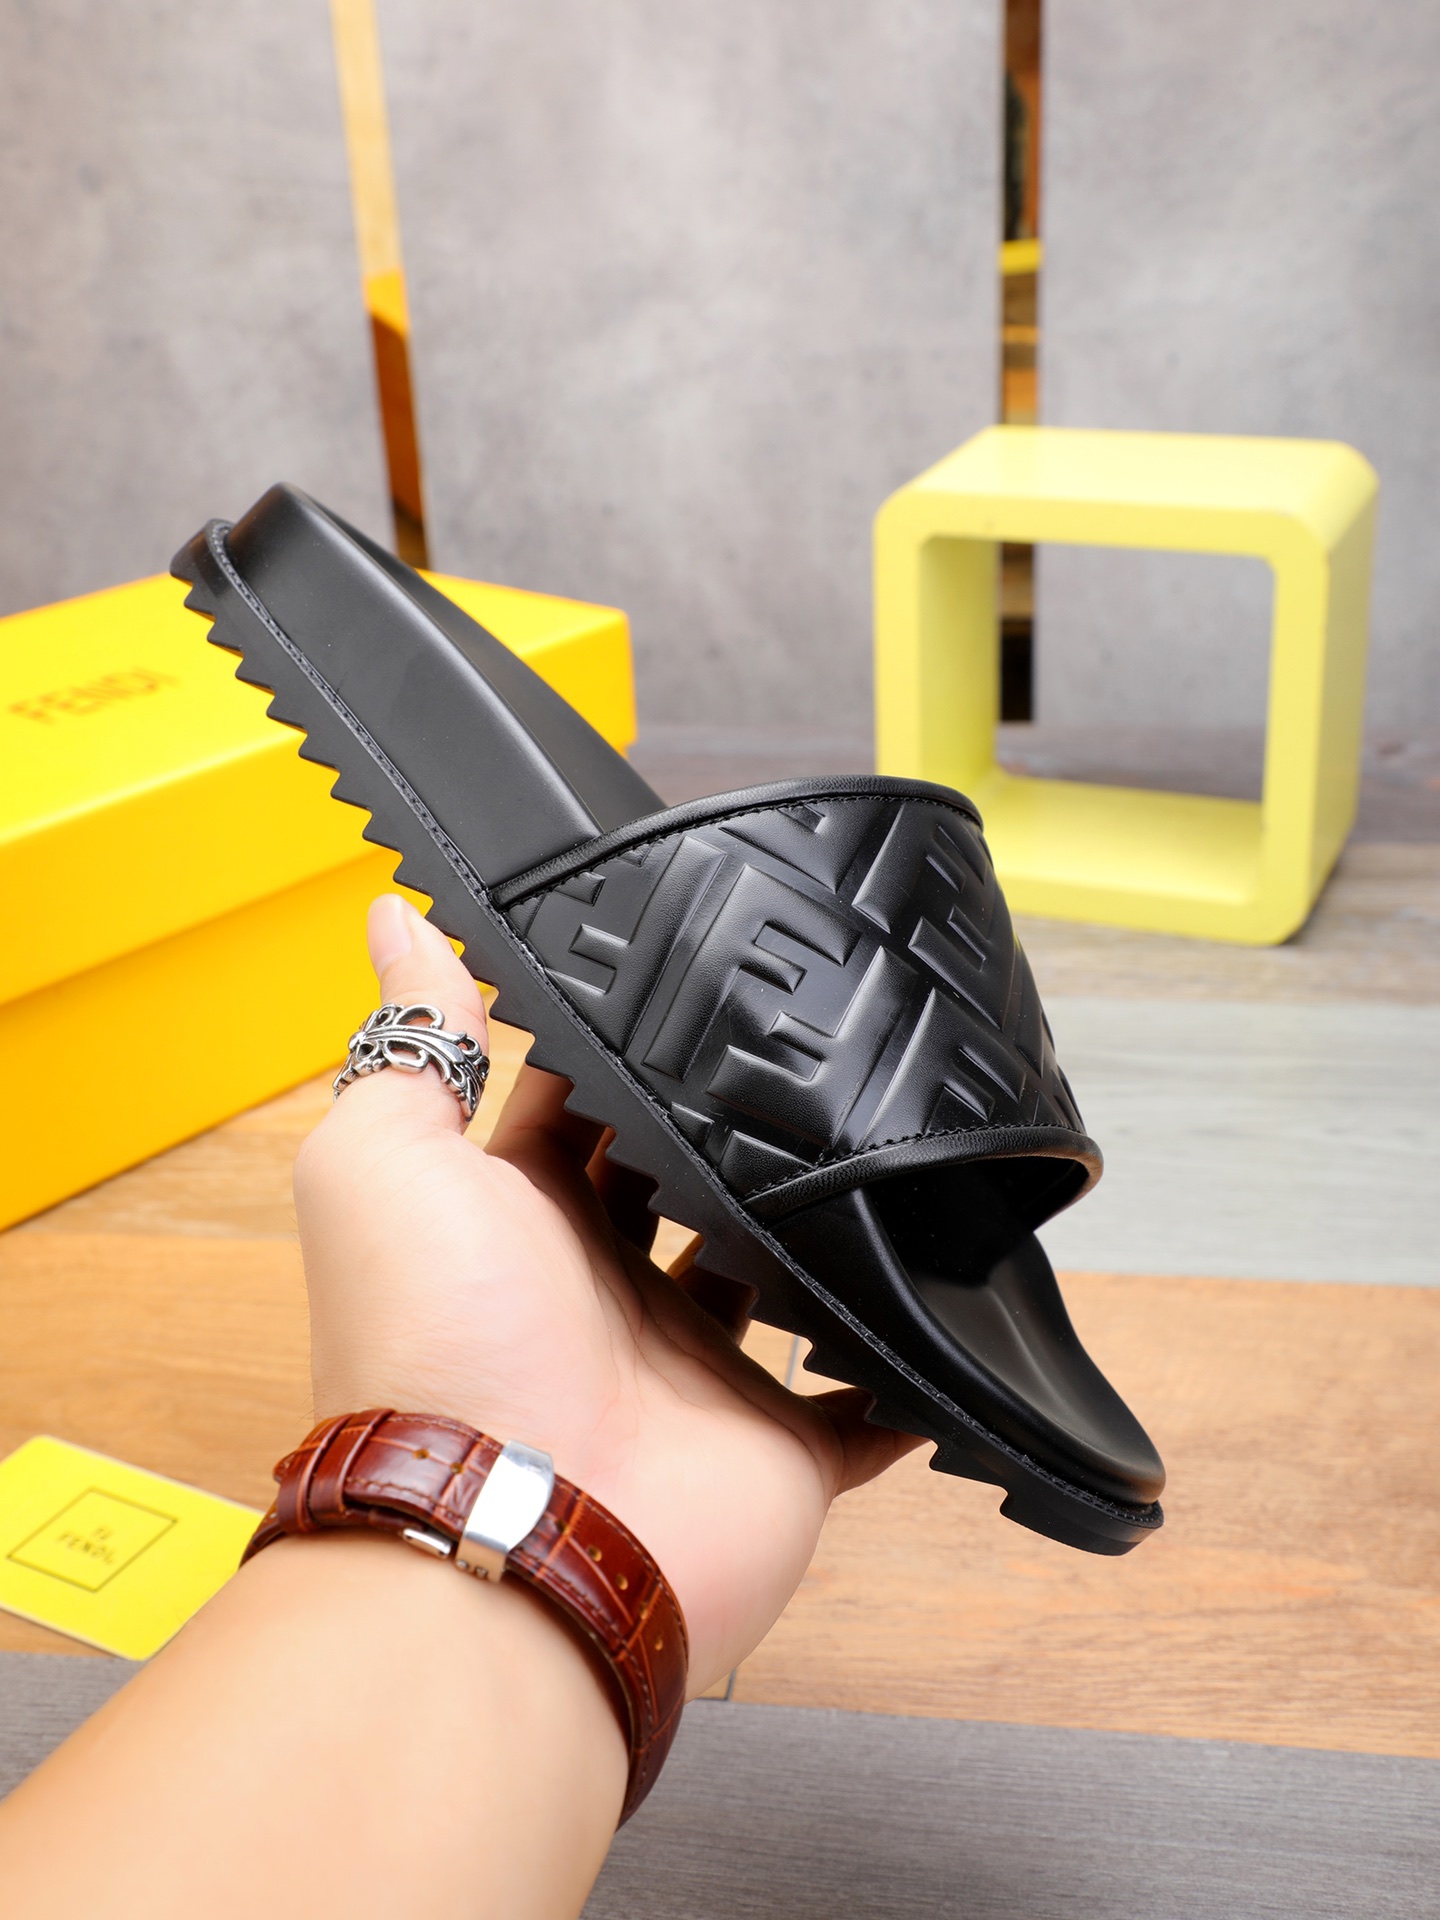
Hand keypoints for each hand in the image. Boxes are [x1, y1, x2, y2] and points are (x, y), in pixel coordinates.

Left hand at [296, 895, 919, 1692]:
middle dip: (738, 1125)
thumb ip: (412, 1041)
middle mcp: (611, 1292)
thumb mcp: (385, 1159)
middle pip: (691, 1184)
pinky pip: (864, 1400)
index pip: (585, 1108)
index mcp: (525, 1220)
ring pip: (782, 1277)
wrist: (513, 1533)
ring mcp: (701, 1372)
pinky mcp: (782, 1443)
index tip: (691, 968)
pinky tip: (946, 1297)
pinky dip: (900, 1364)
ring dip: (822, 1225)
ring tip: (894, 1138)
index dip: (625, 1043)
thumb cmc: (433, 1339)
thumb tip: (392, 914)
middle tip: (815, 1040)